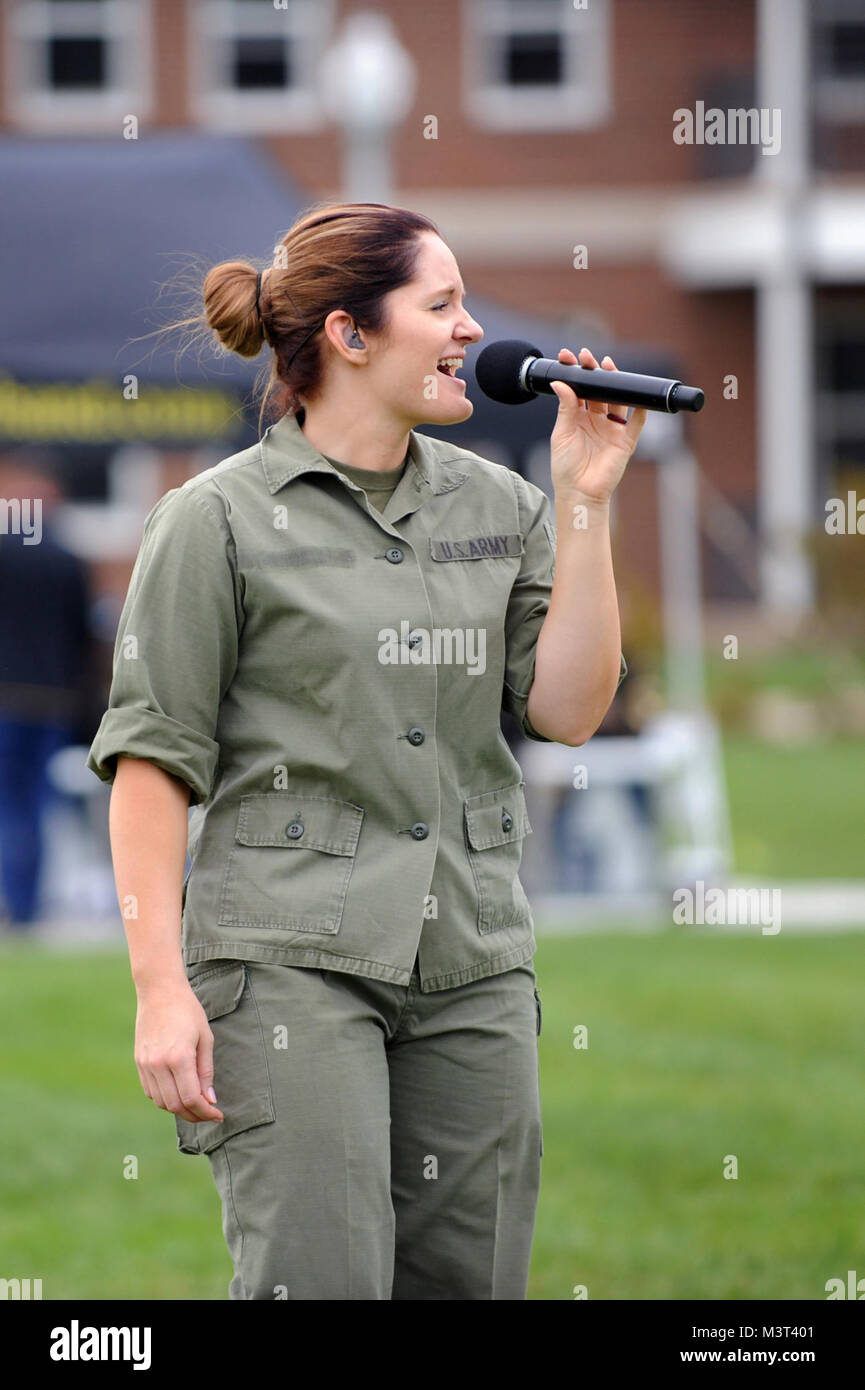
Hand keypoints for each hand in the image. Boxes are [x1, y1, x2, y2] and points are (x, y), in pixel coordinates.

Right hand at [134, 979, 224, 1123]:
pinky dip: (164, 1098)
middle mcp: (159, 1064)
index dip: (205, 1112)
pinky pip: (150, 1091)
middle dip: (194, 1115)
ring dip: (178, 1109)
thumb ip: (206, 1071)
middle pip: (175, 1105)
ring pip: (161, 1101)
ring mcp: (146, 1064)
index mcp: (179, 1057)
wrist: (159, 991)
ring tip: (194, 1105)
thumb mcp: (205, 1038)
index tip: (218, 1115)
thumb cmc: (188, 1011)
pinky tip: (177, 1093)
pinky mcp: (138, 1062)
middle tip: (208, 1114)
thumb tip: (209, 1099)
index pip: (191, 1098)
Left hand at [549, 347, 646, 504]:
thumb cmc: (566, 467)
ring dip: (615, 383)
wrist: (579, 492)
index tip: (568, 358)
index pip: (579, 390)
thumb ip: (565, 407)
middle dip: (594, 372)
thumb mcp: (562, 433)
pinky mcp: (626, 440)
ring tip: (608, 366)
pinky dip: (641, 408)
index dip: (575, 373)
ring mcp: (612, 429)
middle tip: (587, 357)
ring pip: (618, 400)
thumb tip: (561, 382)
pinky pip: (637, 421)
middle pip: (599, 391)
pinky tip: (639, 394)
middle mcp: (596, 420)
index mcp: (578, 418)